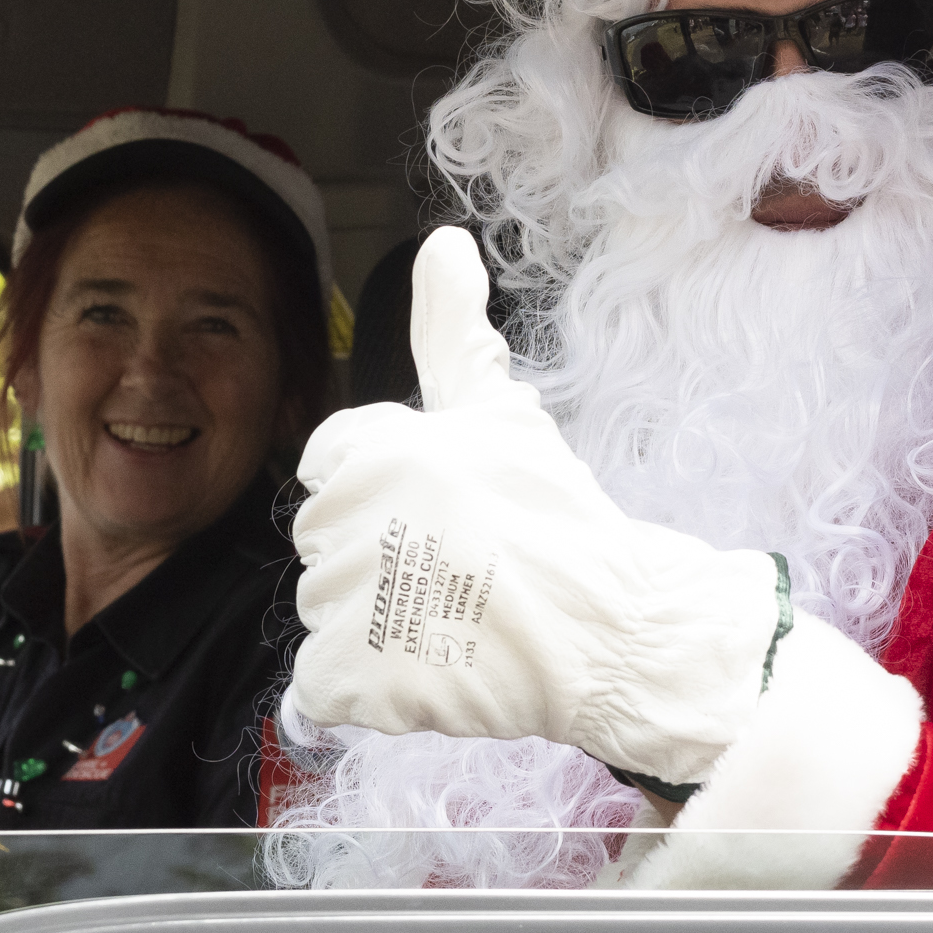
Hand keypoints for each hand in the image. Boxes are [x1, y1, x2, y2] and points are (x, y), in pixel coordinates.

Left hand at [285, 230, 782, 785]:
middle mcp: (351, 513)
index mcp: (375, 447)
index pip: (330, 466)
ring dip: (376, 628)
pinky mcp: (352, 673)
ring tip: (453, 622)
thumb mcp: (498, 412)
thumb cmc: (557, 520)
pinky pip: (323, 686)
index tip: (444, 516)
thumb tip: (441, 241)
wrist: (609, 628)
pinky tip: (427, 671)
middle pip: (323, 543)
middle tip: (458, 573)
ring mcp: (347, 597)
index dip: (385, 495)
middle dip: (377, 562)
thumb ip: (452, 329)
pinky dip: (366, 691)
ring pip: (325, 612)